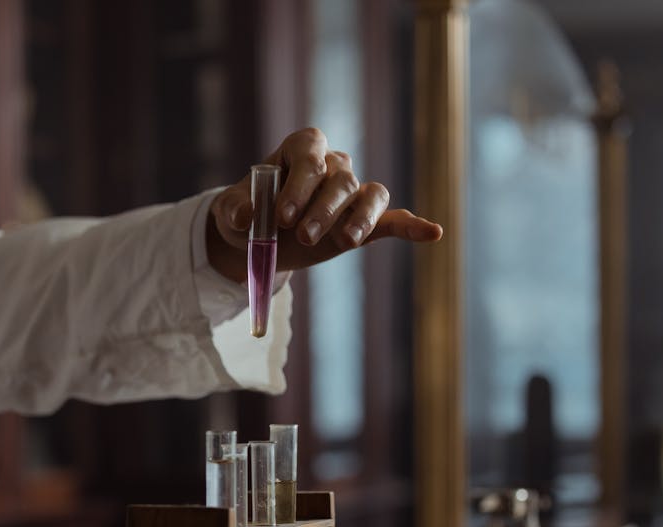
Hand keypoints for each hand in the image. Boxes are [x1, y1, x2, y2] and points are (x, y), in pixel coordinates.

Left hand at [206, 128, 442, 280]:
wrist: (258, 238)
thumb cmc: (247, 213)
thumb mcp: (230, 212)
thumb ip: (235, 211)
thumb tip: (247, 217)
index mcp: (301, 149)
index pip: (310, 155)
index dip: (299, 184)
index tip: (283, 216)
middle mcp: (331, 165)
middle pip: (339, 179)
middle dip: (323, 208)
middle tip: (303, 235)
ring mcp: (351, 192)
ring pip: (367, 194)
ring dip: (359, 218)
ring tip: (345, 242)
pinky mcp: (363, 221)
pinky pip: (392, 218)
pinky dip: (411, 226)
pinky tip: (432, 233)